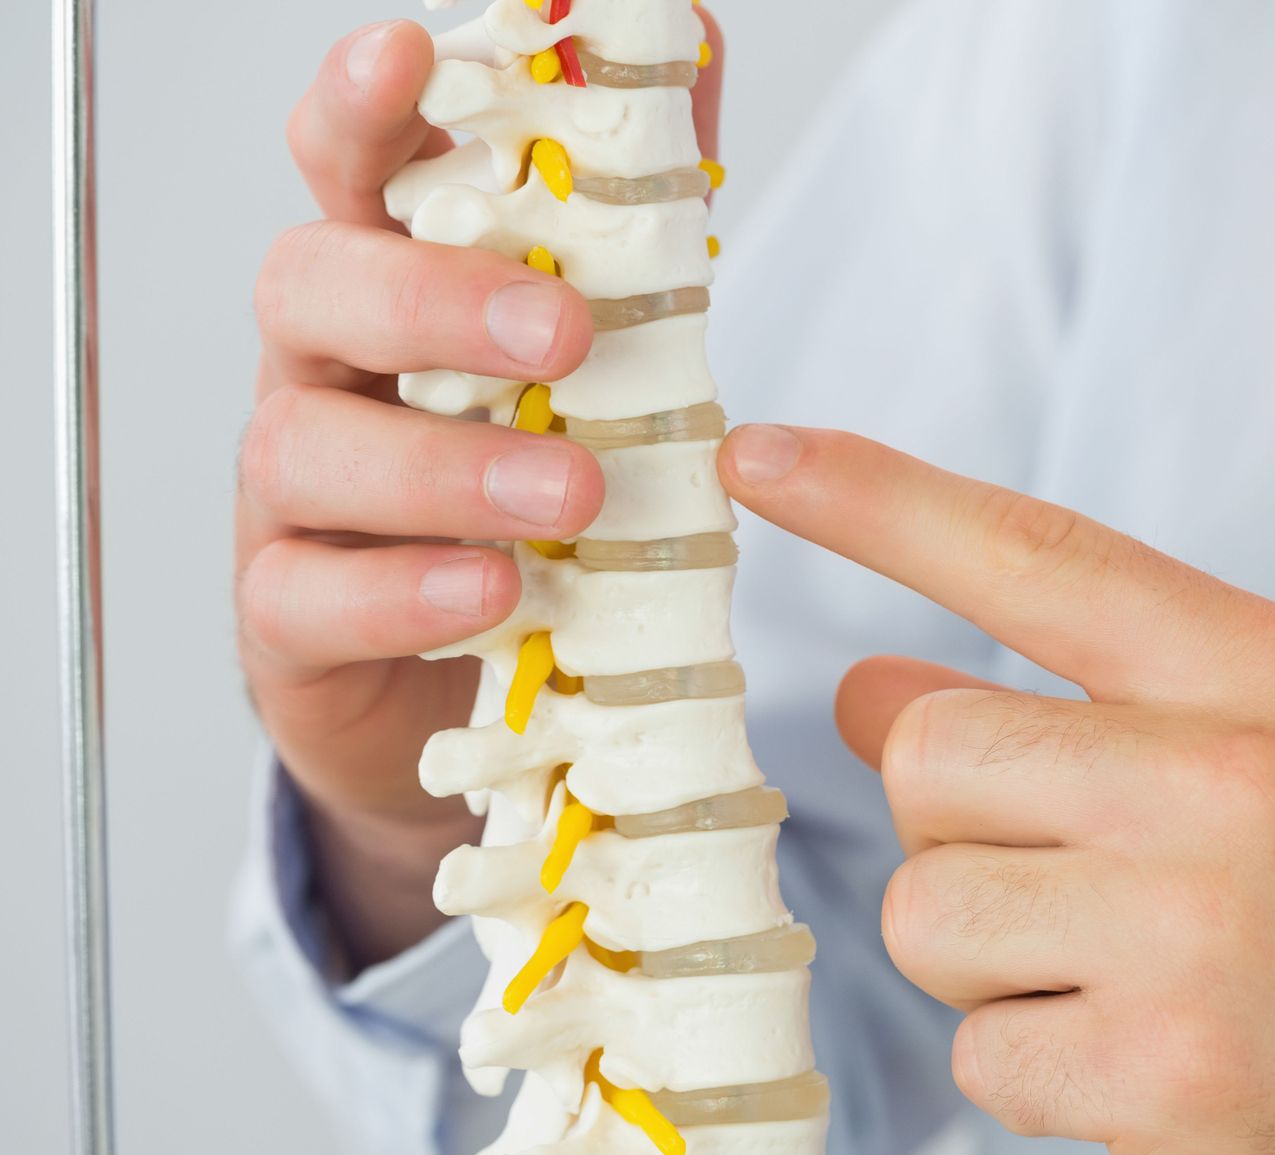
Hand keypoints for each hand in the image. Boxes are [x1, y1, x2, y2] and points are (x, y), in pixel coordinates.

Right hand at [239, 17, 723, 967]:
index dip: (362, 110)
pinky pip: (309, 596)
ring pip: (306, 445)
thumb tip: (686, 35)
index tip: (407, 54)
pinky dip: (402, 594)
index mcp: (395, 288)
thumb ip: (638, 202)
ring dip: (444, 466)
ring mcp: (297, 497)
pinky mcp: (293, 616)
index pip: (350, 173)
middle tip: (561, 334)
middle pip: (310, 288)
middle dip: (431, 299)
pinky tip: (488, 593)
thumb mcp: (607, 344)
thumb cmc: (530, 483)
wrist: (470, 675)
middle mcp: (327, 374)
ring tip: (568, 496)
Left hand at [718, 425, 1274, 1154]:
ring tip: (1116, 974)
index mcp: (1272, 675)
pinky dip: (1033, 1068)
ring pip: (926, 911)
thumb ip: (1088, 705)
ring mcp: (1195, 932)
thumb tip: (867, 688)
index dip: (880, 500)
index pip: (1037, 554)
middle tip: (1068, 876)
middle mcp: (1234, 781)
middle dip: (961, 828)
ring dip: (987, 959)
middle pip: (933, 758)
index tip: (758, 456)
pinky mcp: (1161, 1074)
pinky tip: (1141, 1059)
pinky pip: (976, 1055)